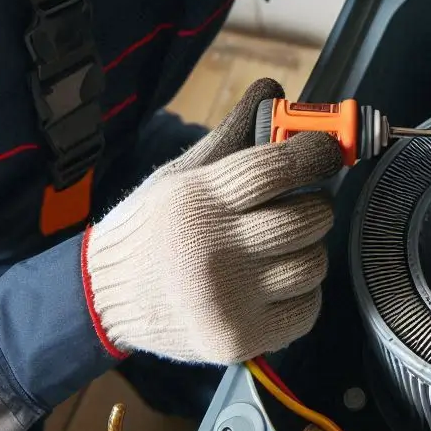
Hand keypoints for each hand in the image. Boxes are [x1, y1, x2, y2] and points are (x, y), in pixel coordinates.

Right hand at [83, 78, 342, 364]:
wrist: (103, 296)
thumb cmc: (151, 228)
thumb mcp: (181, 174)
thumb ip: (233, 134)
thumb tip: (273, 90)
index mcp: (197, 200)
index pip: (274, 169)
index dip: (313, 154)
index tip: (327, 150)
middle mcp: (212, 251)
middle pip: (306, 218)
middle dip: (314, 205)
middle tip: (299, 204)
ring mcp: (227, 301)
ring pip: (312, 263)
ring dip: (308, 250)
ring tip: (280, 246)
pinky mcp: (237, 339)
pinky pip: (307, 309)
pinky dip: (302, 293)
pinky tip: (274, 282)